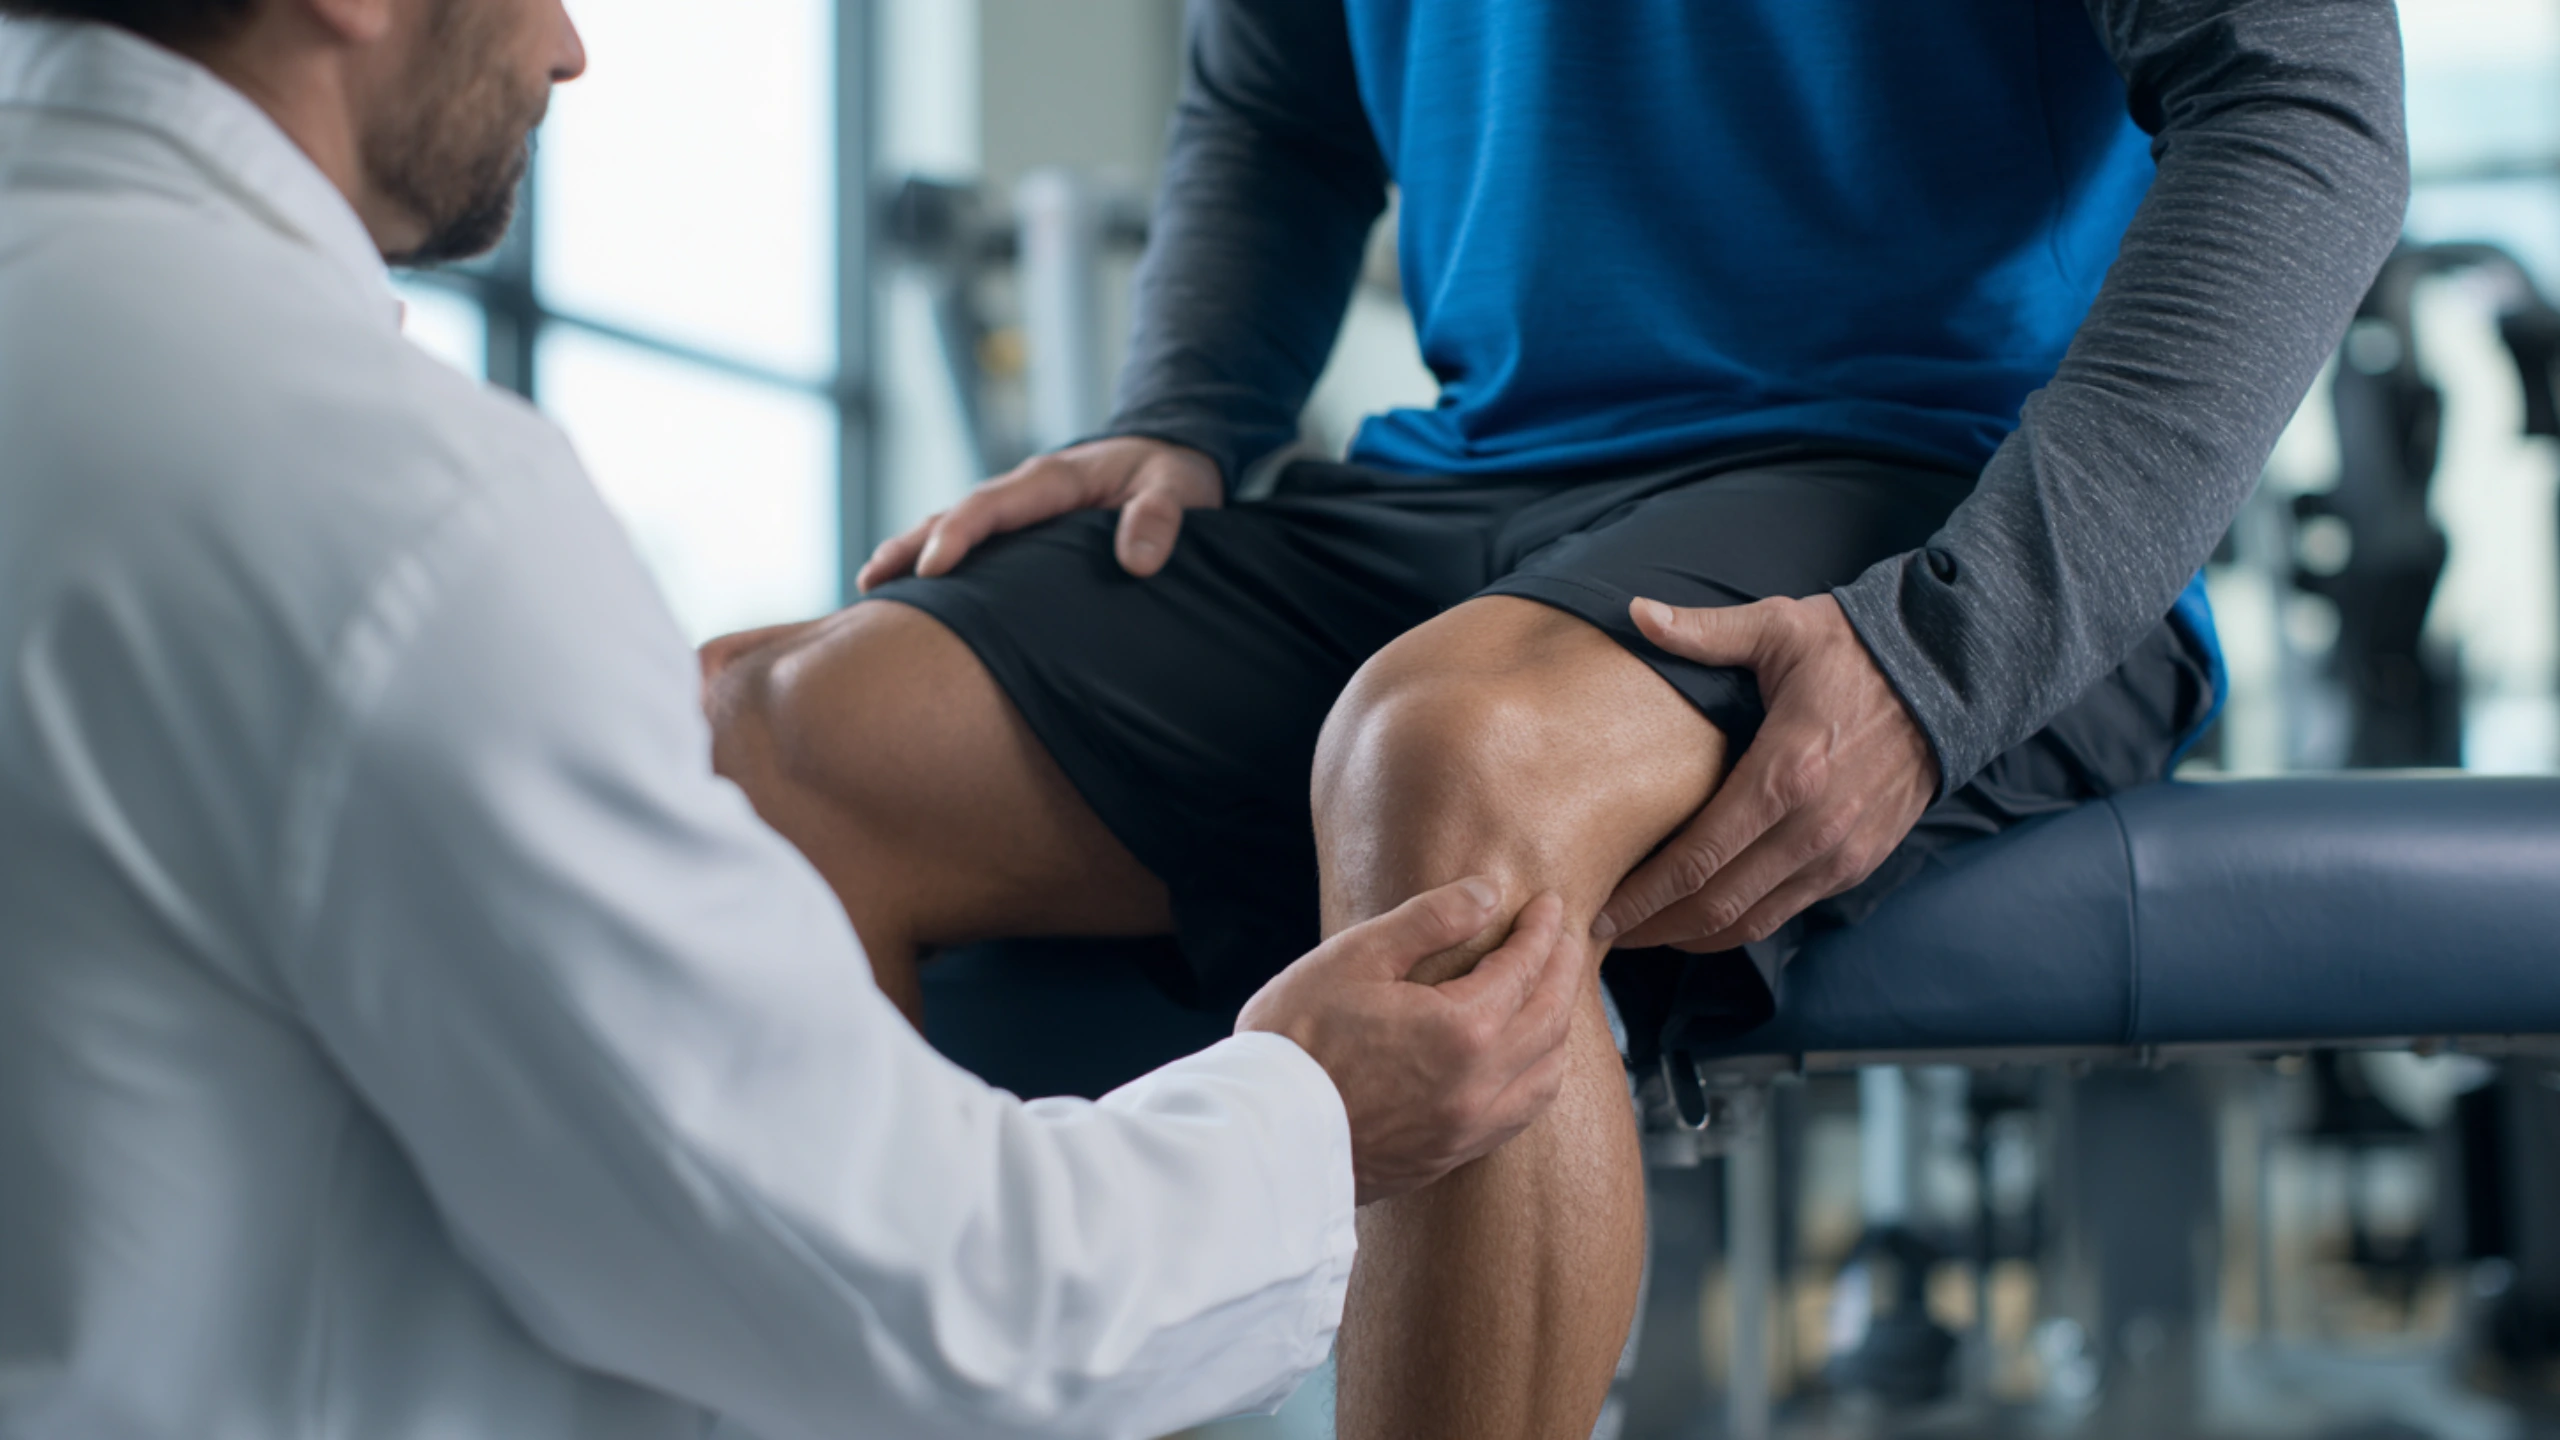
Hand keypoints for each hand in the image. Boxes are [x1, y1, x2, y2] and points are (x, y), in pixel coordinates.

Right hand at [855, 437, 1221, 589]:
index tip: (930, 570)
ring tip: (868, 589)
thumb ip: (1161, 517)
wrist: (1171, 454)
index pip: (994, 505)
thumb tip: (1139, 561)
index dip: (958, 535)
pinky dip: (934, 559)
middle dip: (910, 545)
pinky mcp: (1020, 526)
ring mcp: (1017, 506)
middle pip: (954, 514)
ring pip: (952, 525)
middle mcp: (1024, 489)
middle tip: (870, 584)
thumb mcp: (1180, 488)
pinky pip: (970, 539)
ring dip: (910, 552)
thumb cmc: (1173, 473)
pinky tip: (910, 592)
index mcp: (1054, 478)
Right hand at [1238, 881, 1578, 1205]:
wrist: (1260, 1137)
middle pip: (1550, 1021)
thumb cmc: (1295, 1039)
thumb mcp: (1354, 958)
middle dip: (1564, 972)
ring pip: (1547, 1076)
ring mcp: (1468, 1128)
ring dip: (1560, 1030)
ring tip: (1554, 996)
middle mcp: (1479, 1084)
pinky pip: (1521, 1114)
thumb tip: (1487, 894)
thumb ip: (1428, 921)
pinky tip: (1526, 1062)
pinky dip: (1539, 1078)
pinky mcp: (1450, 1155)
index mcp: (1461, 1029)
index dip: (1542, 931)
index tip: (1548, 905)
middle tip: (1565, 938)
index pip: (1524, 969)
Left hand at [1594, 594, 1935, 953]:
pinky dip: (1739, 925)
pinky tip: (1701, 920)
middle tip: (1604, 932)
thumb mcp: (1779, 628)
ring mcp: (1841, 851)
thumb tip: (1637, 613)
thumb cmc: (1854, 649)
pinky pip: (1787, 911)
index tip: (1598, 911)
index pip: (1697, 857)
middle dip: (1654, 926)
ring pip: (1752, 919)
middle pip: (1717, 902)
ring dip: (1693, 935)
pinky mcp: (1859, 863)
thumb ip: (1703, 632)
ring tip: (1644, 934)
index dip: (1642, 895)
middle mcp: (1815, 826)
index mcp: (1786, 771)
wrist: (1949, 677)